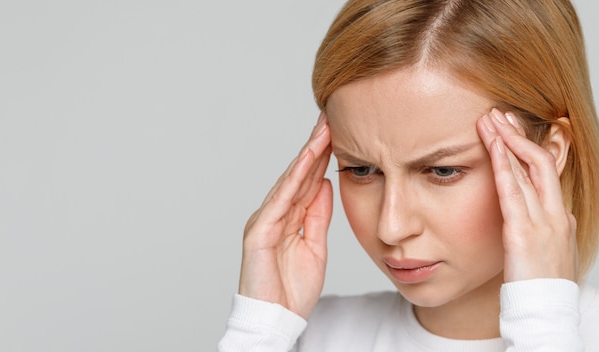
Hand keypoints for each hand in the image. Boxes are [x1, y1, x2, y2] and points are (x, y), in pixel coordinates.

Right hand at [238, 113, 332, 318]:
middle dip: (316, 146)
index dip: (322, 156)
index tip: (339, 133)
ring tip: (324, 130)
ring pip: (290, 181)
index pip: (308, 180)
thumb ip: (318, 215)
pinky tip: (307, 160)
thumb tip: (326, 184)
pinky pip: (281, 201)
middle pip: (299, 174)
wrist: (276, 319)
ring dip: (308, 154)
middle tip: (332, 118)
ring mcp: (265, 221)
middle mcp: (275, 214)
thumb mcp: (315, 247)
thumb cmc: (292, 289)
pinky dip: (294, 179)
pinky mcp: (260, 232)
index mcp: (288, 218)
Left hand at [476, 108, 576, 282]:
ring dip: (507, 140)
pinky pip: (513, 191)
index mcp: (559, 218)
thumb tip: (520, 216)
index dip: (529, 147)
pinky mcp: (524, 233)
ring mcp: (543, 222)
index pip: (546, 172)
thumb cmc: (540, 285)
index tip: (512, 129)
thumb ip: (532, 229)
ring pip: (528, 169)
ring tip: (490, 119)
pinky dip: (502, 164)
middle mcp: (555, 214)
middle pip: (540, 162)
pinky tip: (492, 145)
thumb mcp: (543, 251)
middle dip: (519, 135)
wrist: (546, 312)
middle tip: (499, 113)